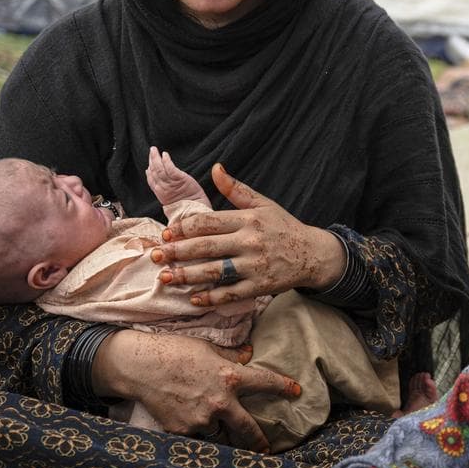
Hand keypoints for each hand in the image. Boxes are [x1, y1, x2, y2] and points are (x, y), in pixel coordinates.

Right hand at [92, 330, 299, 450]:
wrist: (139, 366)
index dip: (283, 387)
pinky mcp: (183, 430)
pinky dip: (196, 431)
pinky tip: (190, 425)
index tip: (297, 392)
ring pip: (219, 432)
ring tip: (223, 436)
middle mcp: (220, 402)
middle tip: (266, 449)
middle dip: (258, 440)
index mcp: (229, 377)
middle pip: (247, 427)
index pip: (265, 382)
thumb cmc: (174, 350)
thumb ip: (231, 355)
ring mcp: (201, 419)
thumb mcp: (207, 347)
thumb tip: (249, 354)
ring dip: (222, 433)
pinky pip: (196, 435)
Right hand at [145, 146, 210, 206]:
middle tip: (151, 151)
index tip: (148, 165)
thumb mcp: (171, 200)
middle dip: (151, 160)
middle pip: (154, 172)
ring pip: (160, 169)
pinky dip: (166, 161)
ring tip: (154, 150)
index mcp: (160, 194)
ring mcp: (171, 184)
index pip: (151, 180)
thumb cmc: (187, 206)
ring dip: (156, 158)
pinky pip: (170, 168)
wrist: (196, 211)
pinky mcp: (180, 180)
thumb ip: (164, 190)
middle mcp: (163, 189)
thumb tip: (159, 182)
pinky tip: (165, 154)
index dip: (149, 172)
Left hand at [153, 164, 345, 306]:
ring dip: (186, 275)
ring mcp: (254, 266)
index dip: (184, 228)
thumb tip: (215, 168)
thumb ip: (236, 189)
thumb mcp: (263, 203)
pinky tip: (193, 298)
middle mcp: (249, 241)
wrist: (313, 254)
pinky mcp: (259, 286)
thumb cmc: (284, 227)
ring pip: (214, 271)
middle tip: (156, 254)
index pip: (208, 222)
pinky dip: (211, 297)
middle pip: (206, 246)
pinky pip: (230, 293)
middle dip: (177, 251)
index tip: (167, 233)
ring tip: (165, 277)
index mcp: (248, 219)